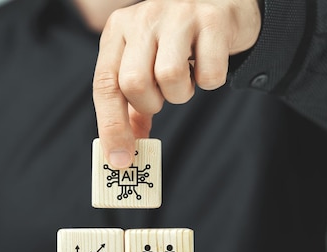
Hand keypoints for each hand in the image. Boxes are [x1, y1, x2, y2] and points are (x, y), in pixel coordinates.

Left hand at [93, 0, 261, 167]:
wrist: (222, 5)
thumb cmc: (175, 44)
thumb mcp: (143, 67)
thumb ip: (131, 108)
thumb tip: (123, 154)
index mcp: (117, 31)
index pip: (104, 84)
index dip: (111, 126)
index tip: (120, 160)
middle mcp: (142, 18)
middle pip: (134, 82)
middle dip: (150, 103)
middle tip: (162, 97)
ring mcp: (177, 14)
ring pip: (169, 77)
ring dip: (180, 94)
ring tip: (185, 79)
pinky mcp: (212, 19)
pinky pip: (208, 74)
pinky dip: (209, 82)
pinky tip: (207, 65)